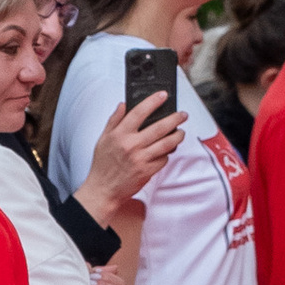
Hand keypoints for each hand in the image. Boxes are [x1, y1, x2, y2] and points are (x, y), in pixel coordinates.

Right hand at [75, 95, 180, 224]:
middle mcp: (132, 145)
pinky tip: (167, 150)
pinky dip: (167, 154)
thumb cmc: (102, 165)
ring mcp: (141, 159)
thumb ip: (114, 120)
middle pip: (159, 127)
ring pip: (166, 144)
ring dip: (177, 136)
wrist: (103, 189)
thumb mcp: (103, 139)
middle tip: (182, 115)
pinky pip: (163, 159)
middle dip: (175, 118)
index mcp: (120, 134)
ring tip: (181, 132)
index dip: (153, 101)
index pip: (139, 112)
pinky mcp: (147, 171)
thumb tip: (123, 105)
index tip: (163, 95)